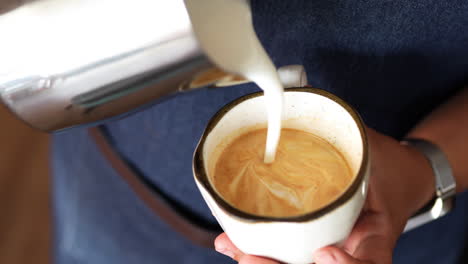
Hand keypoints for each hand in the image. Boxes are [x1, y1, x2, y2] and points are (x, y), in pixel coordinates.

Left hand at [214, 127, 435, 263]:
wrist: (403, 178)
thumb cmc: (390, 168)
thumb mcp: (374, 151)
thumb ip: (346, 132)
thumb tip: (299, 86)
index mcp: (374, 237)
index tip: (326, 253)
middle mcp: (352, 250)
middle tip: (247, 255)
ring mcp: (333, 250)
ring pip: (297, 263)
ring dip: (262, 262)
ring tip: (233, 247)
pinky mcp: (317, 241)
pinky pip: (288, 253)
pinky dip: (262, 252)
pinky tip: (234, 244)